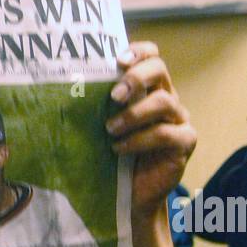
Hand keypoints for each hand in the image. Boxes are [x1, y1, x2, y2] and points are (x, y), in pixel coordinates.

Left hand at [106, 42, 196, 219]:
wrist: (130, 195)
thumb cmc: (112, 158)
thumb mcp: (101, 128)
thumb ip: (95, 108)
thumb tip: (62, 89)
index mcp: (147, 89)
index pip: (151, 56)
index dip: (139, 51)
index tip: (119, 60)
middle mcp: (166, 98)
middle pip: (159, 69)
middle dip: (135, 78)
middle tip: (114, 96)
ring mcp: (178, 119)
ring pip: (164, 101)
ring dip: (133, 115)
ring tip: (110, 130)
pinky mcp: (185, 141)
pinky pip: (166, 133)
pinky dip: (139, 140)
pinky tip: (120, 149)